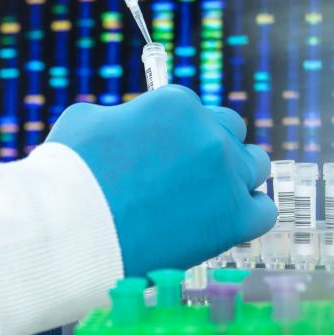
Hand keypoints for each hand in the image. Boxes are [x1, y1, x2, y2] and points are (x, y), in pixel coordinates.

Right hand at [47, 85, 275, 276]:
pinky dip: (248, 212)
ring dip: (234, 175)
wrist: (72, 231)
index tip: (164, 149)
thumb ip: (123, 115)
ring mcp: (225, 175)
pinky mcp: (233, 218)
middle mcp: (208, 132)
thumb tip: (132, 124)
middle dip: (210, 145)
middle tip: (186, 171)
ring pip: (254, 165)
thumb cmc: (70, 173)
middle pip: (230, 130)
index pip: (193, 109)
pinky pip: (263, 210)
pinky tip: (224, 218)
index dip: (176, 131)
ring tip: (206, 196)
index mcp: (176, 103)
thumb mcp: (89, 119)